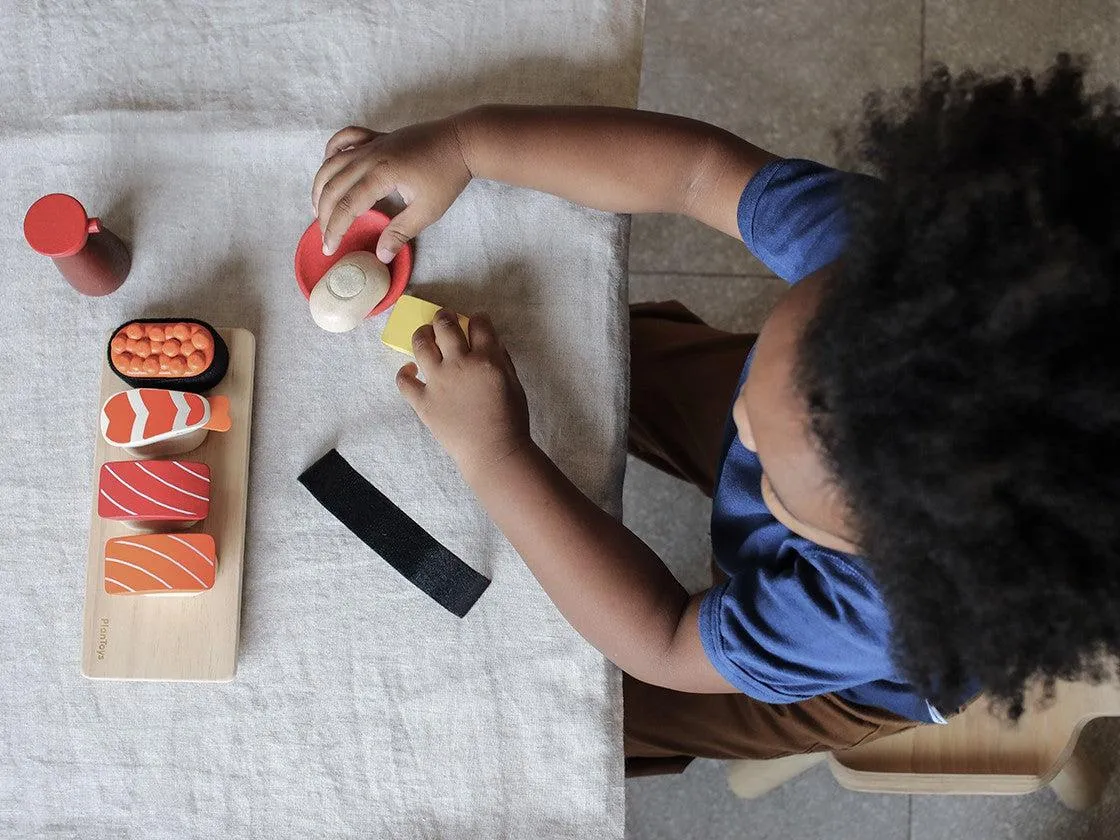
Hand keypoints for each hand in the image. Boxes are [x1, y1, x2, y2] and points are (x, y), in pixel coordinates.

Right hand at [312, 116, 471, 260]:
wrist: (462, 141)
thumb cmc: (447, 176)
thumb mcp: (427, 211)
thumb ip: (401, 232)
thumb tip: (381, 256)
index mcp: (381, 174)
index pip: (346, 205)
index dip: (334, 229)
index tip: (329, 247)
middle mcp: (370, 155)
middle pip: (333, 185)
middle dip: (324, 213)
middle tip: (323, 234)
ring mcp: (372, 143)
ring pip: (332, 162)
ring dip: (320, 185)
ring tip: (317, 207)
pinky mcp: (377, 136)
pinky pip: (345, 139)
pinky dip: (332, 152)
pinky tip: (329, 166)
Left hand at [396, 311, 530, 477]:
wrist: (493, 452)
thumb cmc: (511, 420)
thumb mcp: (515, 383)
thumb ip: (502, 359)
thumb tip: (490, 343)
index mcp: (487, 358)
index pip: (479, 324)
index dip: (478, 318)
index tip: (476, 321)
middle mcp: (459, 363)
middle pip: (445, 326)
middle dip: (445, 316)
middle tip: (445, 318)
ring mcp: (438, 381)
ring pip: (421, 344)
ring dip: (422, 333)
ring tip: (425, 334)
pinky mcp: (423, 401)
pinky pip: (404, 381)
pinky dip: (405, 372)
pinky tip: (411, 370)